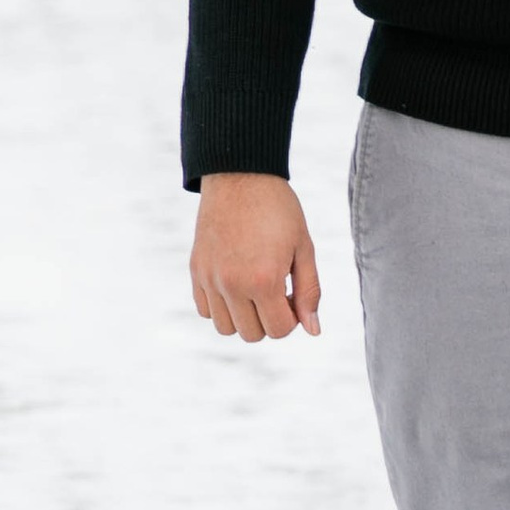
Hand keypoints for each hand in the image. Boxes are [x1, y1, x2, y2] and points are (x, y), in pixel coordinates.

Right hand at [191, 171, 321, 341]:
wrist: (241, 175)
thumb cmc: (278, 209)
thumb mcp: (304, 247)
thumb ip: (310, 291)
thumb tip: (313, 330)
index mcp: (263, 280)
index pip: (279, 330)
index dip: (293, 318)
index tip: (293, 294)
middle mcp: (232, 284)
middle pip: (252, 334)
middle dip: (270, 319)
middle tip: (277, 290)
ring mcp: (210, 279)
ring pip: (226, 328)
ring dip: (244, 317)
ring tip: (255, 288)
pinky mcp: (196, 271)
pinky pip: (205, 310)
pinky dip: (221, 306)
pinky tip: (235, 283)